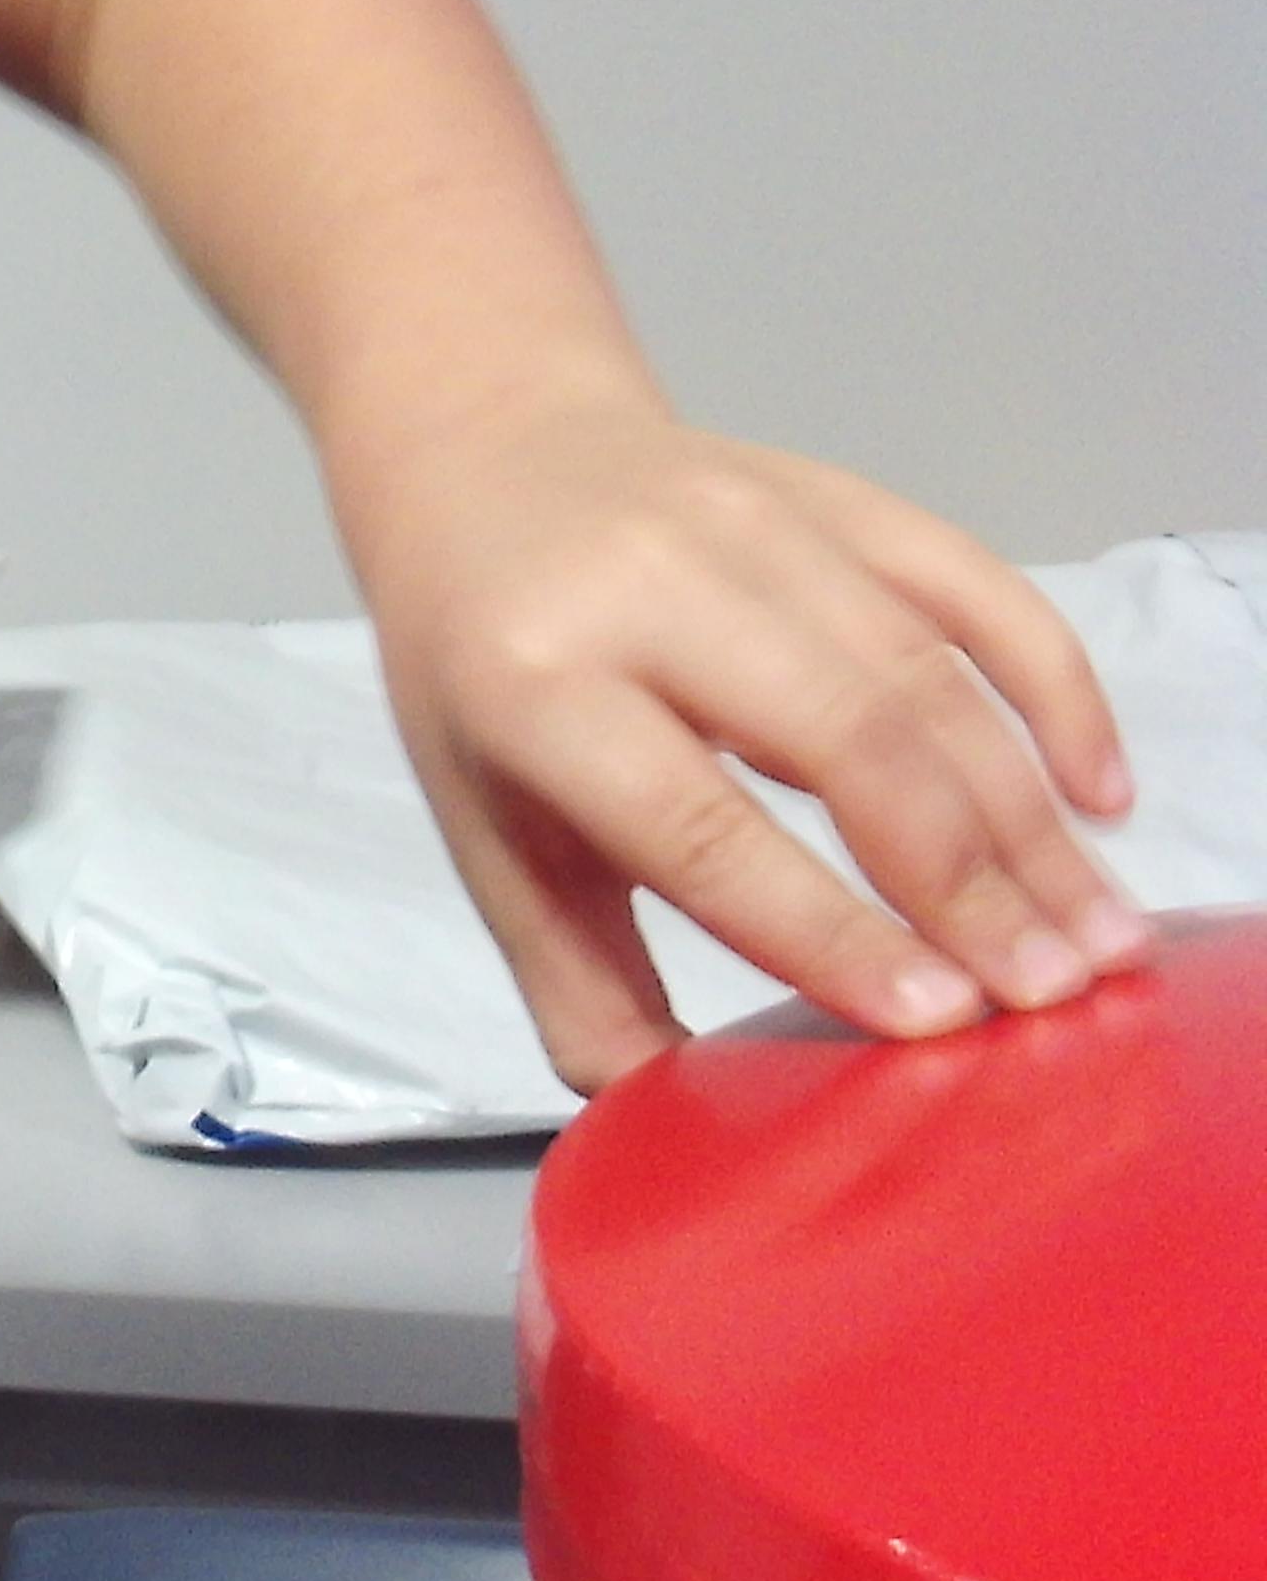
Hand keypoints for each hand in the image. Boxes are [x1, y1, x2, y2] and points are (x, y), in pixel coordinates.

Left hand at [339, 384, 1143, 1090]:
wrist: (482, 459)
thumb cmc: (482, 674)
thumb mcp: (489, 827)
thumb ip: (578, 979)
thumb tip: (670, 1121)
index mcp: (533, 684)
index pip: (696, 822)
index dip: (823, 924)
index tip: (939, 1017)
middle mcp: (645, 589)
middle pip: (840, 740)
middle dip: (962, 881)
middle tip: (1052, 996)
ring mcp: (747, 522)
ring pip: (922, 673)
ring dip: (1027, 815)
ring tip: (1095, 937)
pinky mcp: (827, 491)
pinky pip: (969, 581)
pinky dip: (1052, 687)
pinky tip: (1099, 794)